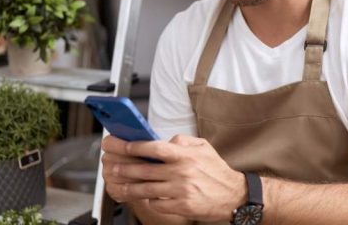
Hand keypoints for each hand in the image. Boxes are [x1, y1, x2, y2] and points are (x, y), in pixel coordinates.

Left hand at [101, 134, 246, 221]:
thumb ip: (183, 141)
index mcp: (186, 155)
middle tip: (114, 168)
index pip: (156, 148)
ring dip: (130, 187)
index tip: (124, 147)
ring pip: (147, 189)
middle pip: (146, 170)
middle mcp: (182, 172)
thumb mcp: (204, 147)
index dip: (137, 147)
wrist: (234, 196)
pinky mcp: (181, 206)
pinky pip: (157, 203)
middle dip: (126, 169)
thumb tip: (165, 141)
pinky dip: (150, 200)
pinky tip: (146, 197)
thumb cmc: (216, 170)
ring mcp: (181, 191)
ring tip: (120, 185)